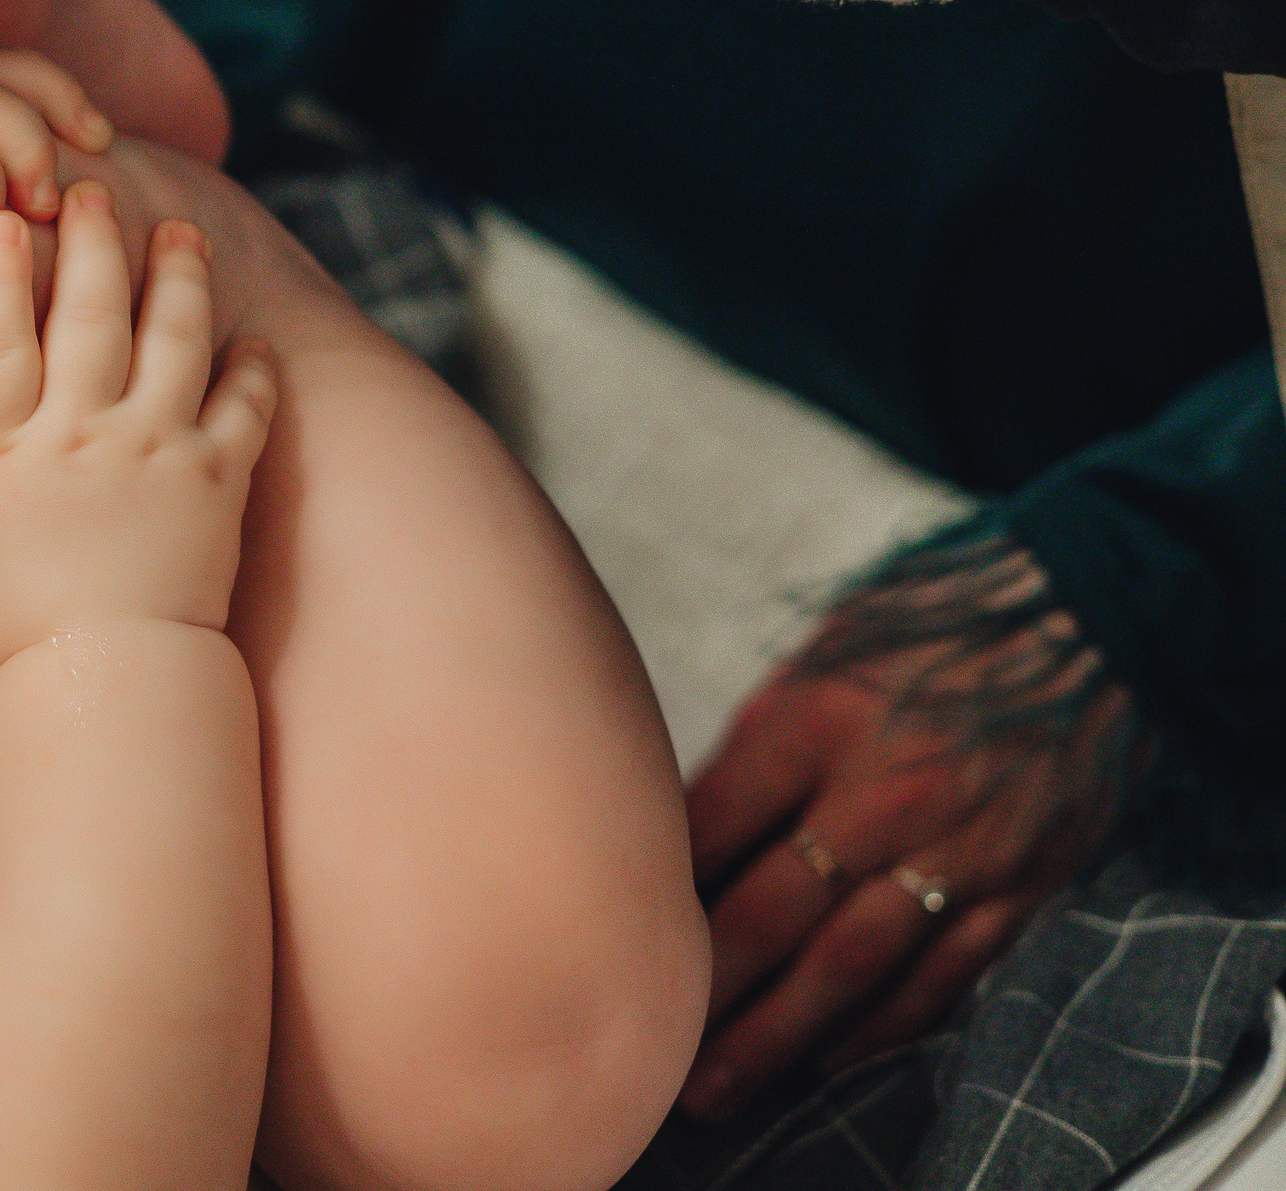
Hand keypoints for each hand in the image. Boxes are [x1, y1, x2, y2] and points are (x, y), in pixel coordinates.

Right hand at [0, 182, 277, 666]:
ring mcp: (156, 451)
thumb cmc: (24, 613)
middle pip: (86, 314)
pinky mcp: (217, 477)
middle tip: (89, 192)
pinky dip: (251, 369)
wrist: (111, 678)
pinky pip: (242, 404)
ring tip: (179, 235)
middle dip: (89, 241)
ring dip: (177, 276)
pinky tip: (249, 343)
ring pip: (172, 336)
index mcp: (10, 450)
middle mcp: (83, 437)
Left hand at [679, 559, 1129, 1121]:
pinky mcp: (1020, 885)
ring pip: (851, 966)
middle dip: (703, 991)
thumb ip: (755, 742)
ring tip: (718, 1089)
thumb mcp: (822, 654)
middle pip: (771, 912)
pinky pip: (941, 978)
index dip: (659, 892)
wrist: (1093, 616)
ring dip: (778, 1037)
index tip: (613, 939)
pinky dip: (881, 1029)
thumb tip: (681, 824)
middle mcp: (884, 793)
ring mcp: (957, 848)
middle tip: (647, 1049)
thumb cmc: (935, 626)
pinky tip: (827, 1058)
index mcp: (818, 720)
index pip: (714, 826)